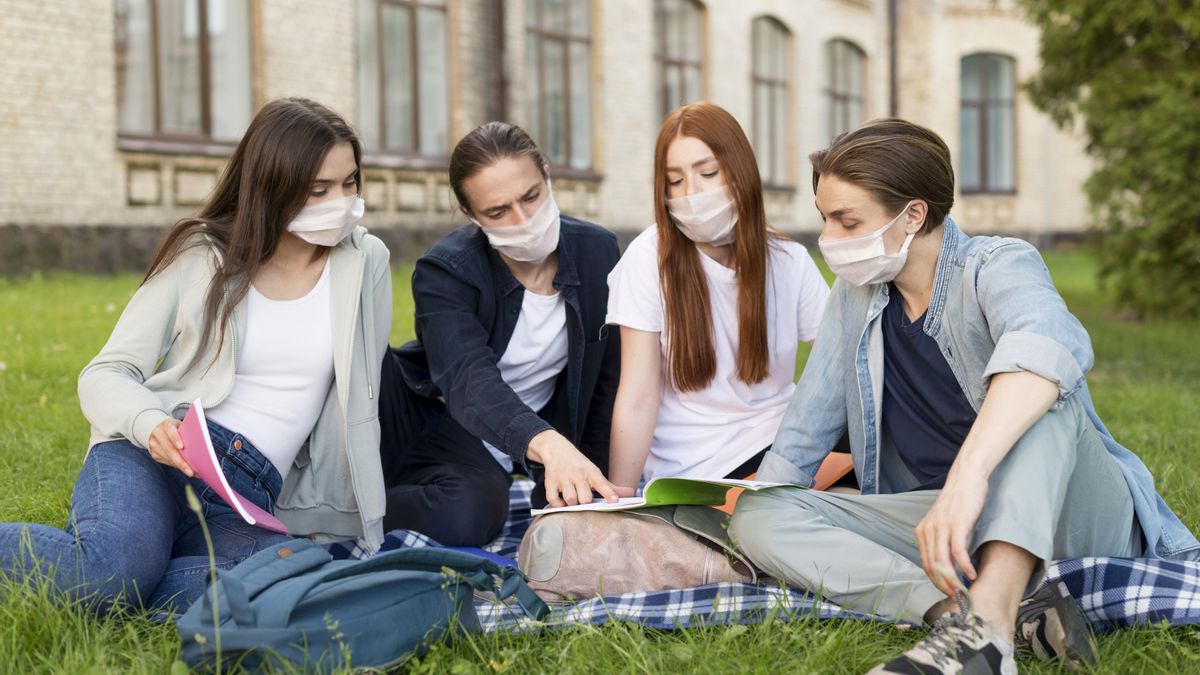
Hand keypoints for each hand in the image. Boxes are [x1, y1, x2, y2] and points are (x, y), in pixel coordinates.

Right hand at [148, 418, 194, 476]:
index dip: (176, 439)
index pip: (170, 431)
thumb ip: (186, 432)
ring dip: (181, 467)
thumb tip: (200, 446)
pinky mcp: (154, 454)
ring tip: (193, 473)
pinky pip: (167, 462)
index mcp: (166, 425)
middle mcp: (158, 435)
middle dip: (181, 462)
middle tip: (191, 472)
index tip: (182, 447)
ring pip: (168, 458)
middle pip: (170, 450)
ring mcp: (154, 445)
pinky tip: (186, 470)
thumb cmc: (175, 428)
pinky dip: (177, 466)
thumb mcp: (180, 425)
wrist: (156, 429)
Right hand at [527, 430, 634, 507]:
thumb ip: (612, 487)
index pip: (602, 484)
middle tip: (584, 498)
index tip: (615, 502)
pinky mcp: (550, 483)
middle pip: (585, 498)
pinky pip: (554, 500)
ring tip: (573, 498)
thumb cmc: (580, 466)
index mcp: (591, 473)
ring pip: (570, 500)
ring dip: (572, 503)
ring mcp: (563, 478)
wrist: (557, 450)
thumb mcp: (595, 473)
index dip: (609, 494)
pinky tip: (562, 501)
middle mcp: (578, 474)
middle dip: (585, 502)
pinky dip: (558, 504)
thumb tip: (631, 493)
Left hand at [915, 473, 986, 596]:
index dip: (935, 581)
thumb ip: (941, 540)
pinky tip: (972, 575)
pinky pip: (958, 552)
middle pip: (932, 566)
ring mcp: (941, 528)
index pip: (925, 564)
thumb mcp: (943, 522)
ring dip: (953, 580)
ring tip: (963, 591)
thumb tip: (948, 563)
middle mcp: (928, 530)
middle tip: (956, 597)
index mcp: (922, 531)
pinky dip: (965, 567)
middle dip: (943, 585)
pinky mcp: (956, 525)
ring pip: (943, 562)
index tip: (946, 592)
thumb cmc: (958, 502)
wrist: (966, 479)